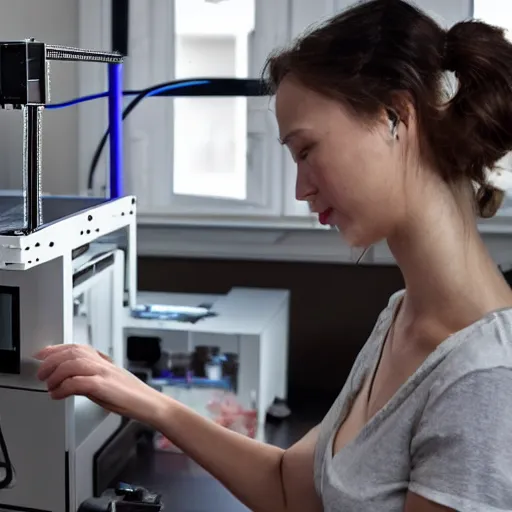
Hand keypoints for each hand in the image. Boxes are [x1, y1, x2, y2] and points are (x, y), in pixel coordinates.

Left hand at [35, 344, 166, 425]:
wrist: (151, 404)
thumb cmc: (131, 396)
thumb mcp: (108, 382)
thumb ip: (91, 377)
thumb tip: (69, 379)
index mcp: (103, 361)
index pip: (76, 347)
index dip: (56, 349)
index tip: (42, 355)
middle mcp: (103, 363)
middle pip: (72, 352)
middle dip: (51, 361)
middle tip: (41, 374)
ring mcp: (104, 373)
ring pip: (73, 363)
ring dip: (56, 374)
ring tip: (49, 385)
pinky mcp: (104, 386)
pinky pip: (78, 382)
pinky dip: (63, 388)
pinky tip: (58, 395)